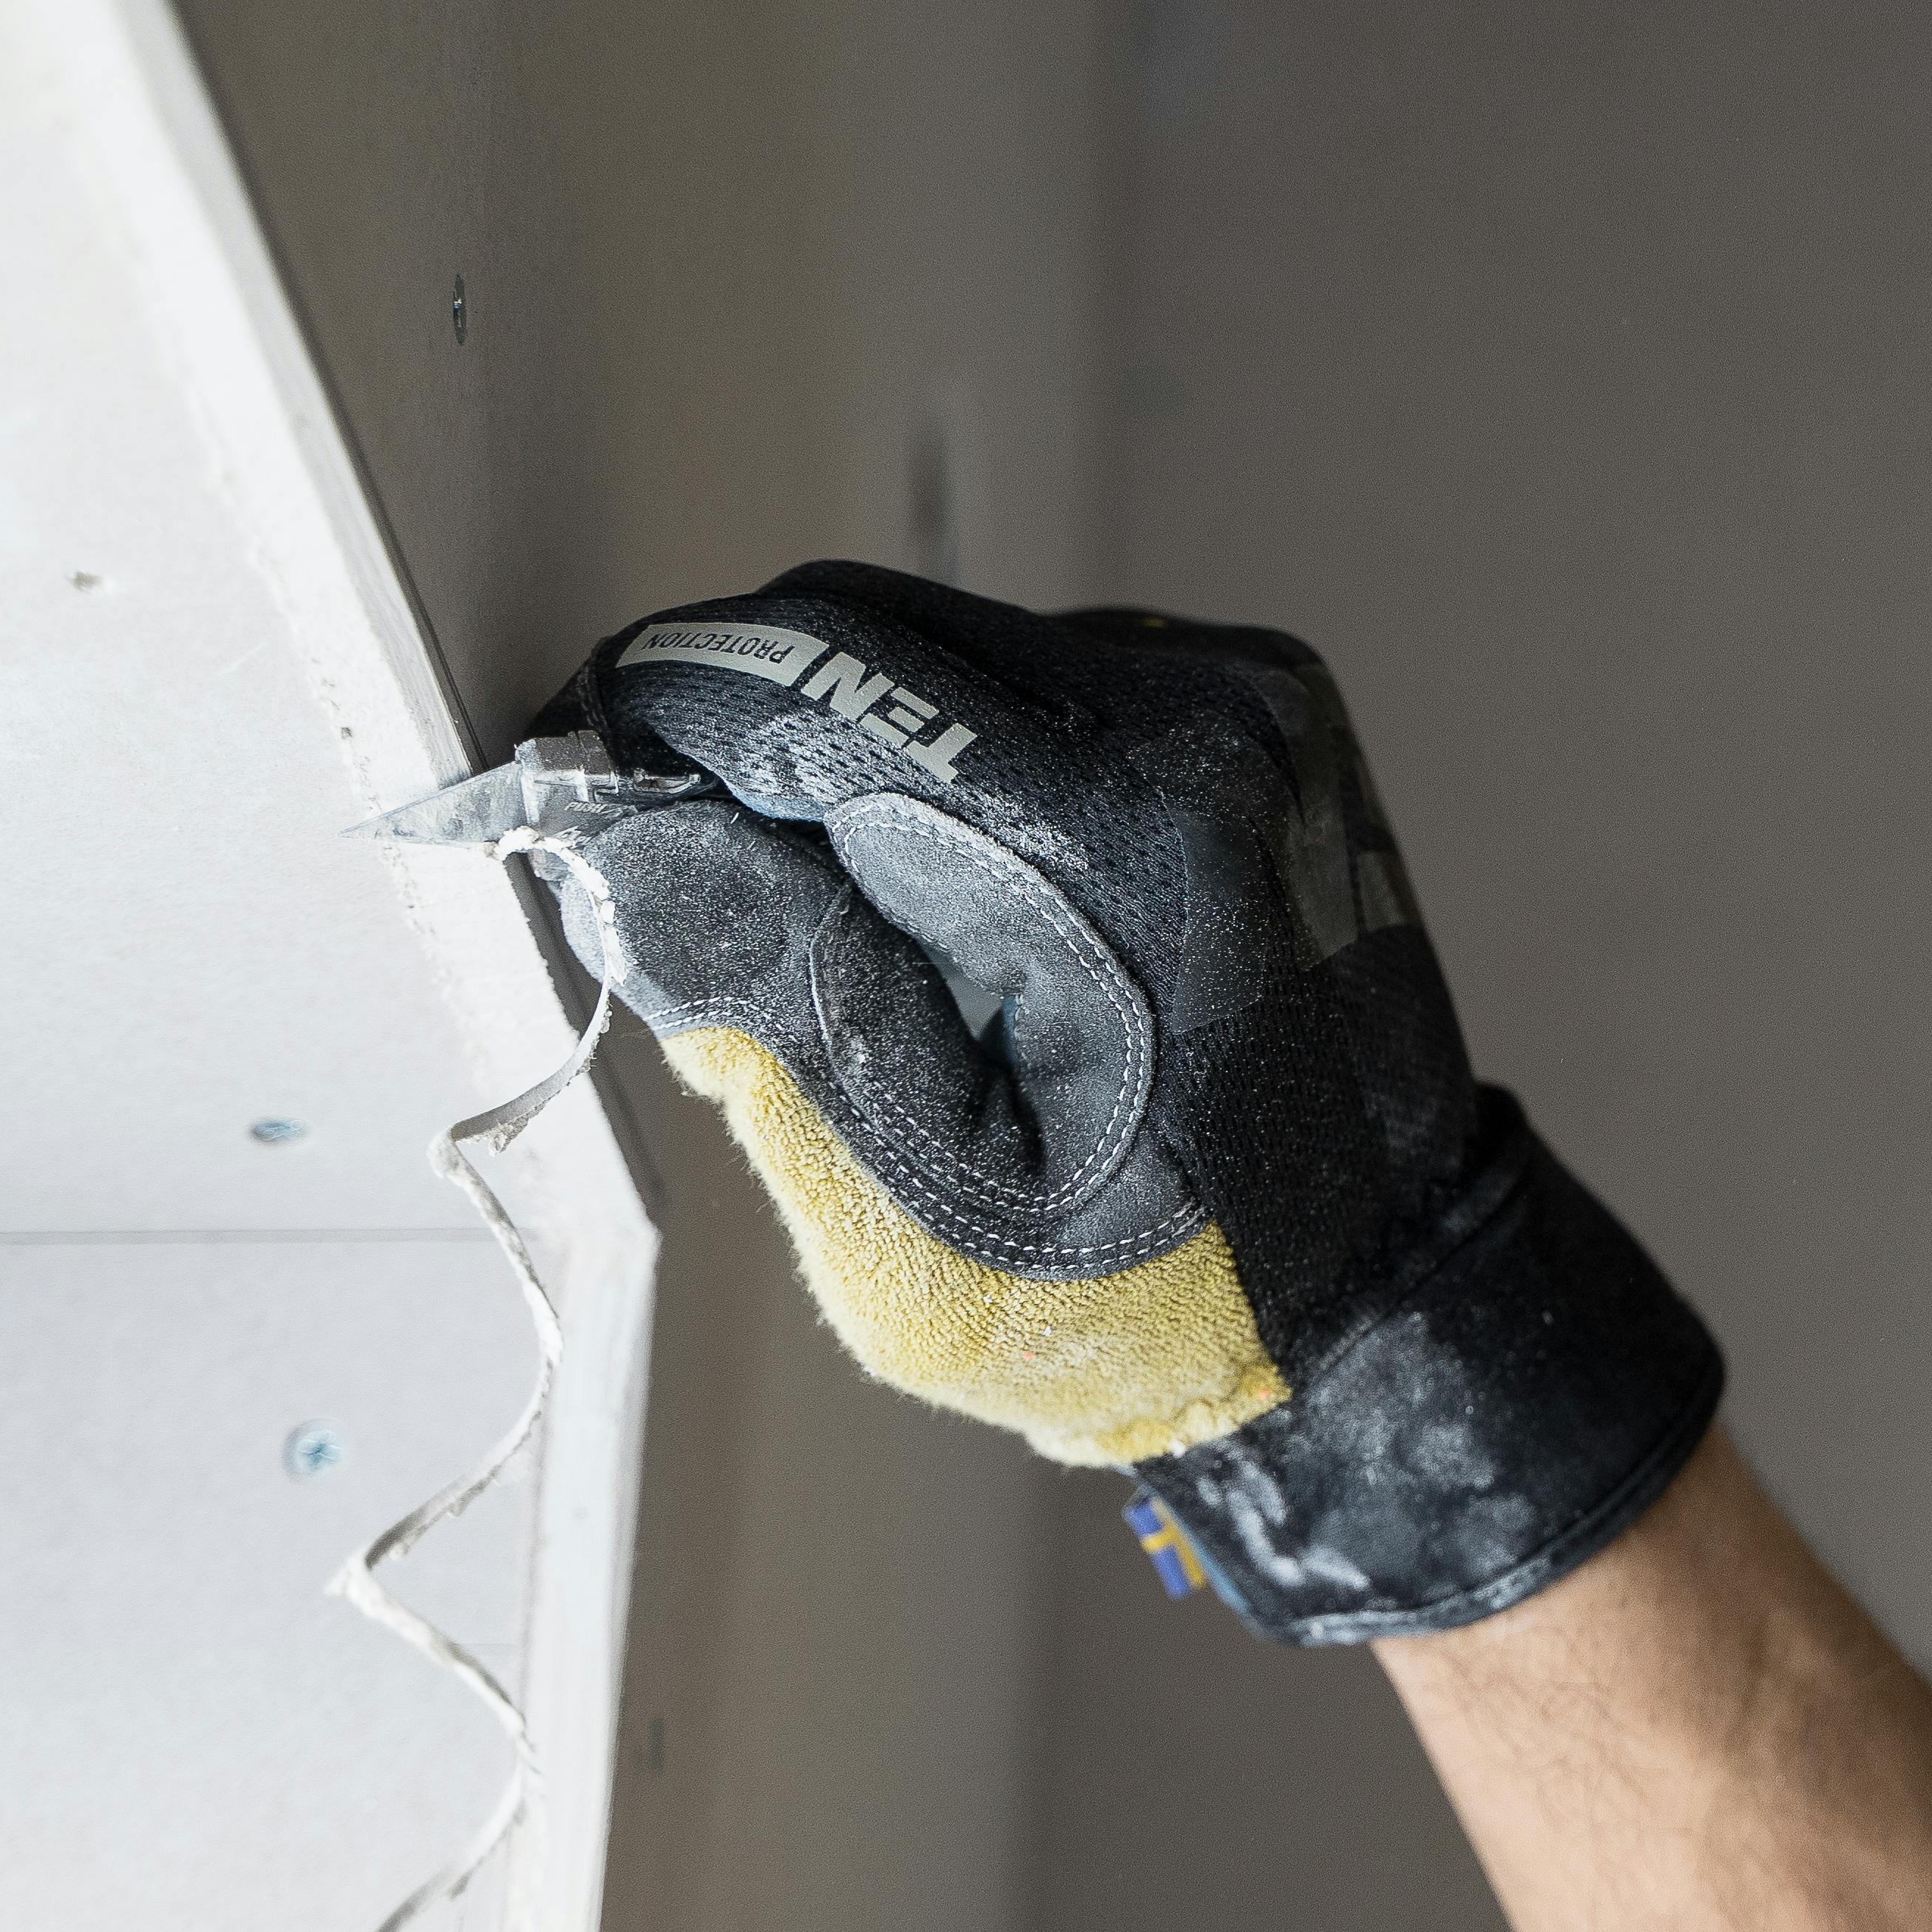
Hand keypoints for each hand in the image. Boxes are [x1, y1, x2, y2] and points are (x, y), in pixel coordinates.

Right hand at [523, 560, 1718, 1642]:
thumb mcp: (919, 1206)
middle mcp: (1201, 722)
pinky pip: (1039, 686)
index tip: (562, 785)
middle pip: (872, 639)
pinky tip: (971, 909)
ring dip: (852, 764)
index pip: (815, 690)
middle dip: (740, 743)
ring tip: (853, 935)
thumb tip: (612, 829)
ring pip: (948, 653)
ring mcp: (1245, 700)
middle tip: (674, 875)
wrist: (1369, 1291)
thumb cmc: (1156, 1291)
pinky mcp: (1255, 711)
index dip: (657, 723)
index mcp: (1121, 837)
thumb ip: (768, 996)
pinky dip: (960, 773)